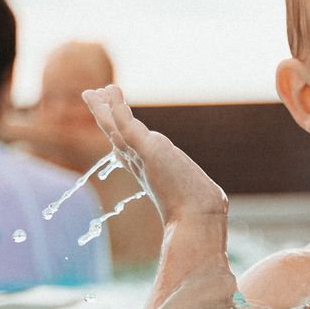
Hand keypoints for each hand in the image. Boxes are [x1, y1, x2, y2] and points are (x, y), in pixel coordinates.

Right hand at [81, 86, 227, 223]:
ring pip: (114, 128)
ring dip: (103, 108)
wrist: (197, 217)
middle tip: (92, 96)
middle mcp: (140, 165)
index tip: (110, 122)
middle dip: (104, 116)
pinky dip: (117, 108)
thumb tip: (217, 205)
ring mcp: (141, 157)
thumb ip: (201, 194)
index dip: (116, 135)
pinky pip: (126, 124)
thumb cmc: (200, 212)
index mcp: (148, 173)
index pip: (127, 151)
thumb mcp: (197, 198)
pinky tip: (111, 91)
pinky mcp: (148, 150)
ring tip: (94, 91)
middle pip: (115, 135)